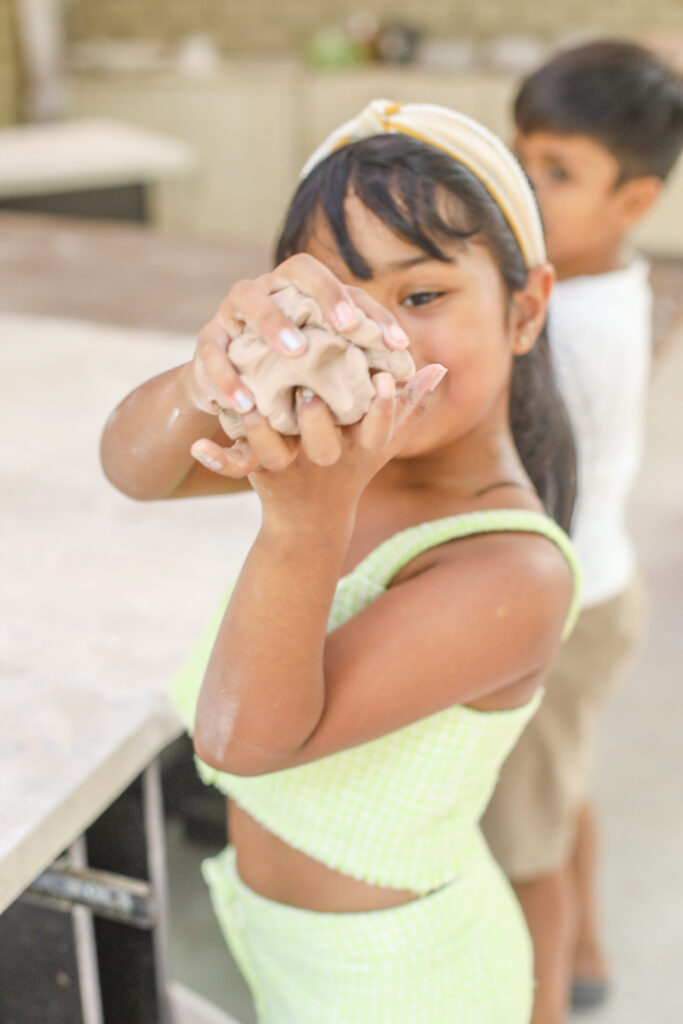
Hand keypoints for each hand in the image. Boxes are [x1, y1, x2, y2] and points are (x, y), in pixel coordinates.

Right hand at [183, 255, 410, 472]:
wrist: (238, 402)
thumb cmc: (300, 386)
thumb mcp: (341, 382)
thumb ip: (380, 376)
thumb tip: (436, 373)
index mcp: (305, 297)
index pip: (342, 288)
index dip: (370, 311)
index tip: (397, 342)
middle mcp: (271, 292)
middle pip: (294, 272)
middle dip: (322, 295)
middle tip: (344, 327)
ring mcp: (233, 315)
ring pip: (247, 299)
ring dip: (272, 324)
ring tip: (296, 352)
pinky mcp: (206, 345)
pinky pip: (212, 352)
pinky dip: (227, 376)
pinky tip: (245, 402)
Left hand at [191, 364, 447, 517]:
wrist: (311, 522)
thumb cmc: (352, 467)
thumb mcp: (383, 442)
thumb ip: (410, 405)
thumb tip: (440, 368)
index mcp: (358, 450)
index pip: (379, 430)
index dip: (384, 409)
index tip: (386, 380)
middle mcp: (325, 459)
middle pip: (323, 445)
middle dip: (318, 422)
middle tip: (310, 394)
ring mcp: (291, 468)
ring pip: (273, 453)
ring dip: (262, 434)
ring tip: (249, 407)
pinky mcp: (259, 473)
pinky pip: (235, 469)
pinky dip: (217, 460)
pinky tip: (199, 446)